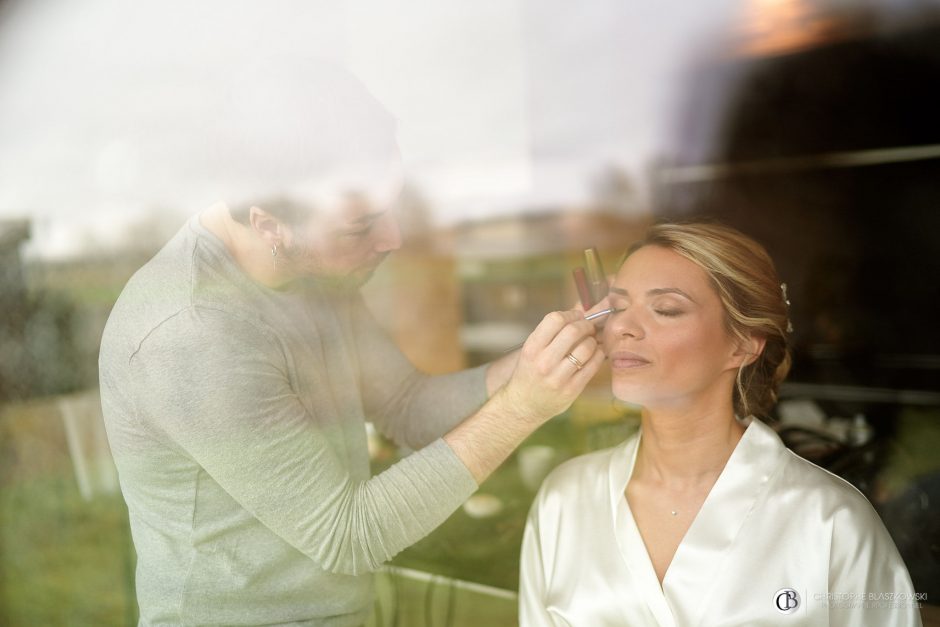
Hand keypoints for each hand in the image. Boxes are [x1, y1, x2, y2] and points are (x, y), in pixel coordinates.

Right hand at [498, 310, 604, 425]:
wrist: (524, 405)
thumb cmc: (530, 372)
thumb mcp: (532, 350)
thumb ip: (552, 332)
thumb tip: (580, 310)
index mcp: (532, 348)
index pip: (555, 319)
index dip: (571, 314)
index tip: (577, 317)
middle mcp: (544, 362)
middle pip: (573, 331)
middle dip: (586, 325)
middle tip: (588, 328)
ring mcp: (558, 377)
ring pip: (586, 347)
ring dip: (593, 341)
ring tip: (590, 342)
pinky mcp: (572, 389)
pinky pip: (593, 365)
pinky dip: (598, 355)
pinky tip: (595, 354)